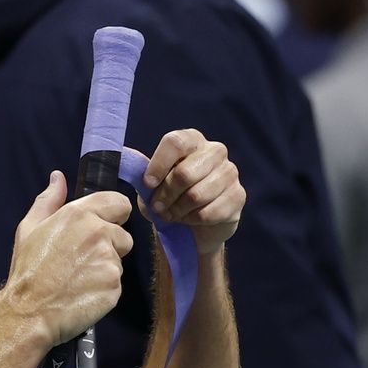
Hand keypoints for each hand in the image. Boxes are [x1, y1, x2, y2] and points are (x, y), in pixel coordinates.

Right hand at [4, 170, 133, 344]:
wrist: (28, 312)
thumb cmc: (27, 271)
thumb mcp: (29, 229)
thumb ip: (49, 201)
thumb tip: (58, 178)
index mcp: (79, 214)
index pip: (120, 203)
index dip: (114, 215)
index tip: (103, 227)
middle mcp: (99, 233)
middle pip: (123, 236)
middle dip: (109, 247)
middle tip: (80, 262)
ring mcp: (110, 261)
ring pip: (119, 262)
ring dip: (105, 270)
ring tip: (78, 280)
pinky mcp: (115, 287)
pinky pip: (116, 285)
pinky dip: (104, 290)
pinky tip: (83, 294)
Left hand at [139, 129, 245, 254]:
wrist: (192, 227)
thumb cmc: (169, 199)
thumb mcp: (152, 186)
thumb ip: (143, 174)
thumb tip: (129, 163)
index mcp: (192, 140)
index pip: (176, 142)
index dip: (159, 165)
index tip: (148, 184)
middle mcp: (214, 151)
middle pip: (185, 173)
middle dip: (166, 195)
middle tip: (158, 207)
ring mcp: (230, 172)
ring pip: (197, 195)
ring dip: (178, 210)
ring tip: (171, 214)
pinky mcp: (238, 196)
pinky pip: (210, 212)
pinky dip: (193, 220)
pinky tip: (189, 219)